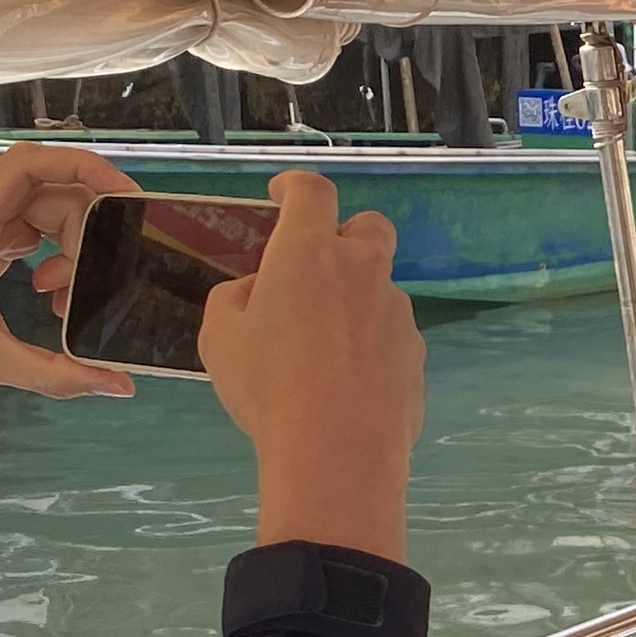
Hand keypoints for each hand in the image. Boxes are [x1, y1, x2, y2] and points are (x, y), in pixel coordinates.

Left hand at [0, 139, 142, 428]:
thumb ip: (58, 375)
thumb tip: (120, 386)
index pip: (29, 164)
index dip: (82, 166)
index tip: (124, 194)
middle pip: (50, 195)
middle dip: (84, 233)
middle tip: (94, 283)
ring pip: (44, 214)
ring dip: (70, 249)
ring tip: (67, 298)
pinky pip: (31, 231)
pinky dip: (53, 257)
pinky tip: (51, 294)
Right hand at [201, 170, 423, 564]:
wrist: (337, 450)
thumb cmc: (267, 384)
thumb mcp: (220, 336)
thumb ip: (236, 298)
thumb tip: (260, 290)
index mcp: (309, 251)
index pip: (311, 192)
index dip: (295, 186)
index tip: (282, 194)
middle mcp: (362, 270)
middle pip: (369, 227)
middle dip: (346, 234)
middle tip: (316, 266)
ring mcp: (397, 313)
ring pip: (379, 289)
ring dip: (354, 301)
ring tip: (320, 349)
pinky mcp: (415, 355)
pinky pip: (390, 337)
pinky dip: (370, 346)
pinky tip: (347, 385)